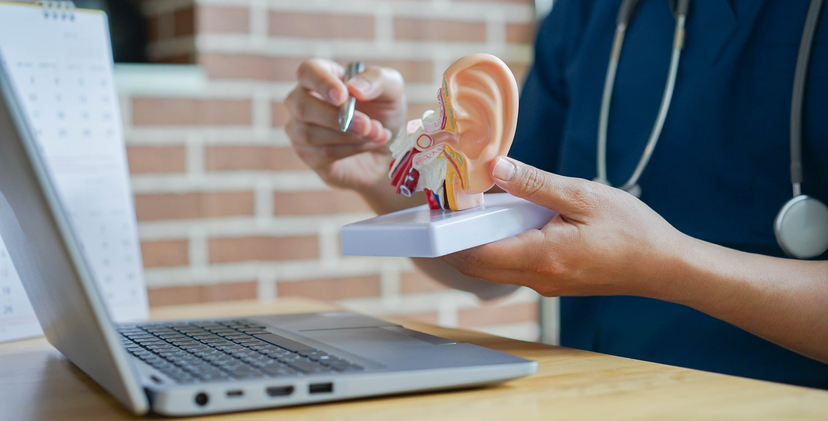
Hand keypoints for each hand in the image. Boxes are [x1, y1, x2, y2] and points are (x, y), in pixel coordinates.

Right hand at [285, 59, 406, 191]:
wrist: (388, 149)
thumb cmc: (384, 112)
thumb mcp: (392, 89)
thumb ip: (377, 80)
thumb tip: (354, 88)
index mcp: (321, 76)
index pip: (307, 71)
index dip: (322, 82)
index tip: (343, 96)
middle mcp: (304, 100)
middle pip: (301, 105)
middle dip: (336, 117)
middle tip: (367, 125)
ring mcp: (301, 129)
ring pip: (310, 133)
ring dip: (350, 136)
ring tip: (377, 134)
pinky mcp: (308, 155)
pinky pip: (322, 153)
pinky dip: (351, 150)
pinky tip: (369, 145)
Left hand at [442, 157, 688, 297]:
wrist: (665, 266)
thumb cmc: (632, 231)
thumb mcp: (582, 195)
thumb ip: (535, 184)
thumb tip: (495, 167)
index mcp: (542, 257)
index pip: (475, 254)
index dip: (450, 235)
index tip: (440, 209)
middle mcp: (538, 279)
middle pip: (477, 266)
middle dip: (458, 239)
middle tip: (453, 206)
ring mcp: (545, 286)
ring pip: (495, 268)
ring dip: (482, 242)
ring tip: (481, 208)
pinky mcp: (553, 283)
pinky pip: (515, 267)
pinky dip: (503, 246)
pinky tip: (514, 220)